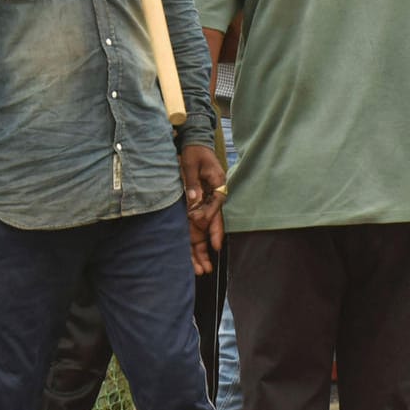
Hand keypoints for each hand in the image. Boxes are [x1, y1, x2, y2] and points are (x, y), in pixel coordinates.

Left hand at [179, 144, 224, 274]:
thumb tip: (193, 199)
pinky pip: (201, 220)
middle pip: (216, 218)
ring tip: (204, 265)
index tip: (200, 223)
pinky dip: (199, 235)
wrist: (194, 144)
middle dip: (214, 237)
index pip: (216, 203)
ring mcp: (209, 199)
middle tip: (214, 253)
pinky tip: (196, 252)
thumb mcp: (191, 164)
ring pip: (208, 224)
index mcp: (218, 183)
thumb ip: (191, 181)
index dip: (209, 215)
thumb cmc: (194, 152)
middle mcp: (216, 194)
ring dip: (206, 243)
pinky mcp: (201, 201)